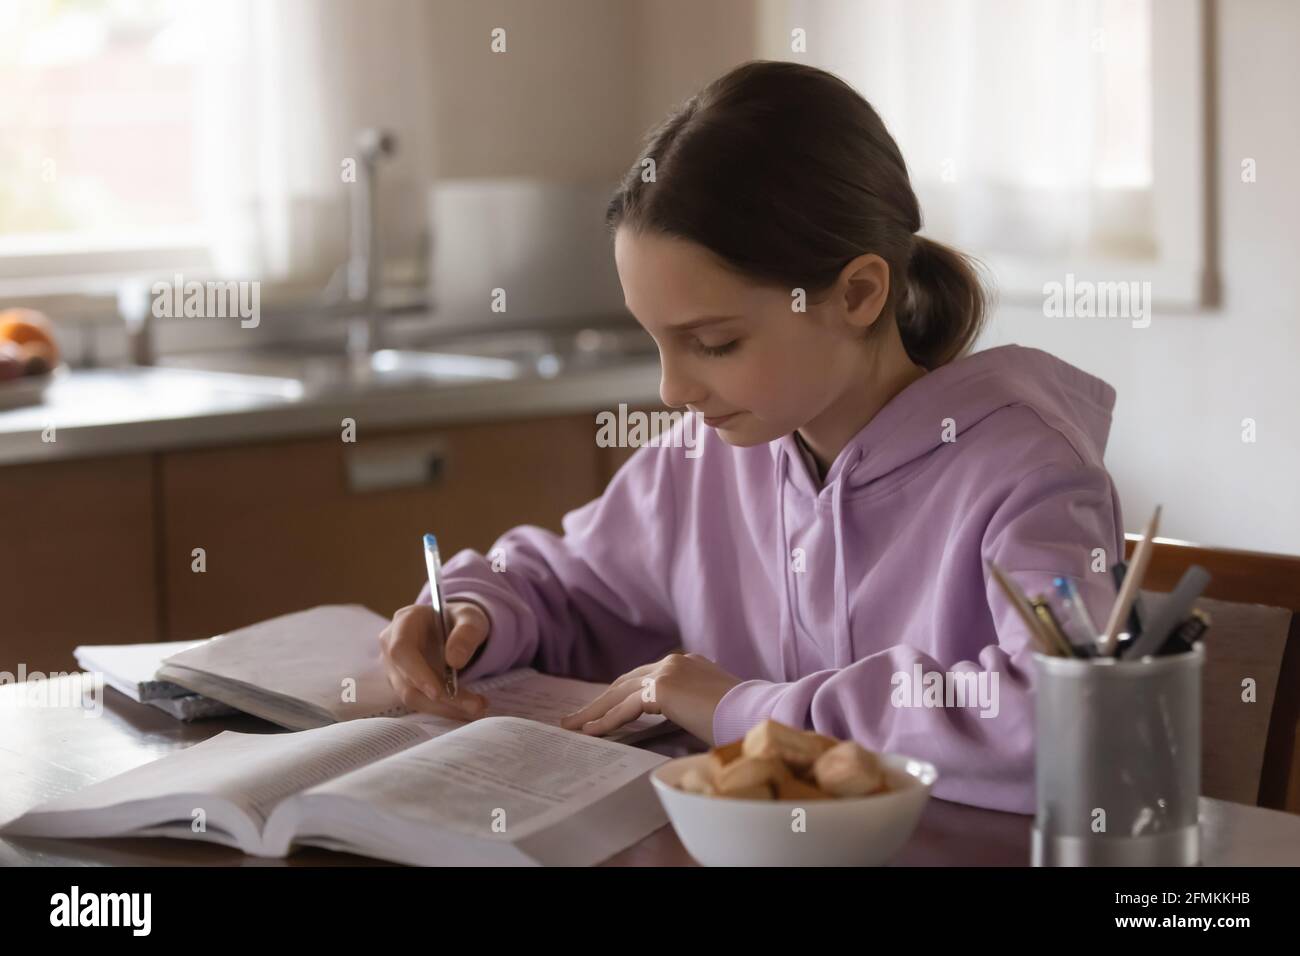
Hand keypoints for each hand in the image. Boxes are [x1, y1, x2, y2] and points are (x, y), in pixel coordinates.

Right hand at [378, 601, 490, 720]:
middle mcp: (392, 647)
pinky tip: (467, 707)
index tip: (438, 693)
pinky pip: (421, 701)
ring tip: (478, 707)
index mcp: (404, 622)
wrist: (454, 627)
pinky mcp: (405, 684)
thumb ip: (466, 633)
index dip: (416, 673)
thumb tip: (455, 661)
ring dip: (445, 707)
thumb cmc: (459, 619)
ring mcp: (395, 668)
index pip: (401, 651)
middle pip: (407, 681)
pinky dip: (444, 708)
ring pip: (413, 696)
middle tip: (475, 706)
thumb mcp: (471, 618)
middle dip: (440, 699)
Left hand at [559, 652, 743, 744]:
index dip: (620, 695)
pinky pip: (625, 708)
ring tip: (573, 727)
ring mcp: (667, 672)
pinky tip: (590, 733)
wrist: (758, 712)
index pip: (644, 679)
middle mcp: (674, 662)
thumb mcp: (712, 707)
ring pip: (620, 694)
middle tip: (576, 717)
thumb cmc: (743, 718)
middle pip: (625, 682)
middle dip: (599, 701)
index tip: (603, 709)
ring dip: (594, 711)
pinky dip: (606, 721)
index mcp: (687, 663)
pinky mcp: (663, 689)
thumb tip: (680, 726)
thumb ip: (691, 708)